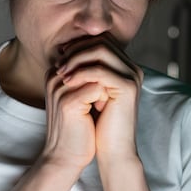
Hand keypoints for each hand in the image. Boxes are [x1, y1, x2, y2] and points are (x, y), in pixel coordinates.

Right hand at [40, 49, 105, 173]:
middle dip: (105, 74)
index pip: (85, 53)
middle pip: (91, 59)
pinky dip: (105, 98)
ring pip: (97, 72)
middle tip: (106, 96)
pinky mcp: (68, 102)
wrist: (66, 156)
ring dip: (106, 86)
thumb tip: (111, 55)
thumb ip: (88, 76)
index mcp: (55, 72)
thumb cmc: (77, 127)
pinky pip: (97, 88)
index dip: (102, 68)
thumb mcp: (81, 96)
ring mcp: (59, 88)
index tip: (103, 89)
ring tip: (102, 104)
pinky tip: (99, 111)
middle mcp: (54, 76)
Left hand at [54, 36, 142, 166]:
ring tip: (60, 72)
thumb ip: (84, 70)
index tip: (60, 57)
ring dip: (76, 59)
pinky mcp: (128, 87)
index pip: (101, 41)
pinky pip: (100, 70)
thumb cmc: (99, 124)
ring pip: (101, 50)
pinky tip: (67, 81)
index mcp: (125, 67)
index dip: (79, 44)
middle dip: (76, 49)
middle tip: (58, 63)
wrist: (113, 150)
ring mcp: (132, 76)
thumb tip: (64, 49)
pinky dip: (80, 73)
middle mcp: (132, 68)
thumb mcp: (89, 92)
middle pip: (102, 41)